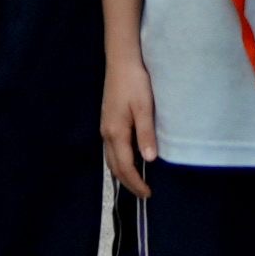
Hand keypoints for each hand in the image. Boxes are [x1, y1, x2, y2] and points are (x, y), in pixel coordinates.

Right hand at [102, 54, 162, 192]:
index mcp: (116, 133)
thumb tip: (149, 160)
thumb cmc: (135, 82)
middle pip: (115, 167)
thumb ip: (146, 133)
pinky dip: (119, 161)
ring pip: (111, 159)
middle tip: (143, 194)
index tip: (148, 193)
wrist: (121, 61)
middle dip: (128, 183)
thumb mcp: (144, 107)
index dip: (136, 182)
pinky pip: (111, 150)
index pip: (125, 166)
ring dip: (123, 173)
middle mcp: (107, 134)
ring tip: (137, 182)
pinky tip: (129, 160)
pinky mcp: (107, 122)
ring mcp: (105, 128)